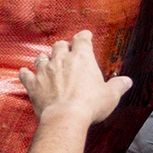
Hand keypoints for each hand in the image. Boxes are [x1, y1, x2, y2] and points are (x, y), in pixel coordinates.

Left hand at [18, 31, 132, 127]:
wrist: (66, 116)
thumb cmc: (90, 105)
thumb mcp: (111, 96)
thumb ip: (118, 86)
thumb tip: (127, 81)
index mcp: (82, 58)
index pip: (82, 40)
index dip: (84, 36)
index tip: (85, 36)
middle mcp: (61, 59)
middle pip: (59, 45)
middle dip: (63, 47)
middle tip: (66, 51)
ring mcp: (45, 70)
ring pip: (41, 57)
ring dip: (45, 59)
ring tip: (47, 62)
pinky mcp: (33, 83)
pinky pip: (25, 74)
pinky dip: (25, 73)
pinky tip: (25, 73)